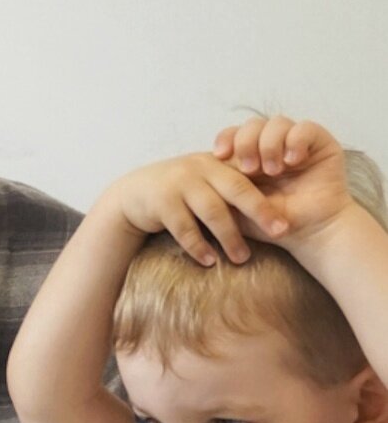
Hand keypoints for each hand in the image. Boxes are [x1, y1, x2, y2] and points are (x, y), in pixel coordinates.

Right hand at [97, 152, 288, 268]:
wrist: (134, 194)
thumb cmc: (178, 191)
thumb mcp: (205, 181)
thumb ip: (230, 186)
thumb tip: (271, 205)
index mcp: (217, 162)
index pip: (250, 176)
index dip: (270, 192)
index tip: (288, 213)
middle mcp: (201, 168)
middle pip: (237, 189)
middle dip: (261, 211)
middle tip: (281, 232)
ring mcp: (180, 184)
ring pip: (212, 211)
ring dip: (229, 236)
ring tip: (242, 258)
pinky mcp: (161, 202)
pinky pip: (184, 228)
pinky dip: (198, 246)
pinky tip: (210, 260)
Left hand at [212, 115, 356, 250]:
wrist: (307, 235)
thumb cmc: (270, 225)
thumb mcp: (237, 208)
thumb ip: (220, 190)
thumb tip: (199, 174)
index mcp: (252, 156)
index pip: (235, 134)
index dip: (227, 138)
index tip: (219, 155)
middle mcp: (273, 145)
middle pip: (253, 124)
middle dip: (246, 143)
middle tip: (249, 170)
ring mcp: (296, 142)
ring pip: (277, 123)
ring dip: (270, 145)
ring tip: (273, 170)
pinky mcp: (320, 142)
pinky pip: (305, 128)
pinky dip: (295, 141)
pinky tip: (292, 161)